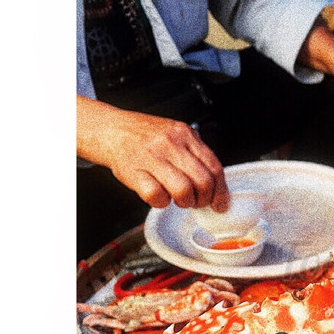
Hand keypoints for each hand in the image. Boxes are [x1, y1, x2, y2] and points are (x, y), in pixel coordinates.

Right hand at [77, 96, 229, 210]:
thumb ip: (196, 154)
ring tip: (179, 199)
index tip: (221, 203)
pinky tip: (160, 196)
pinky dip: (161, 202)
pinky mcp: (134, 172)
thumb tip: (216, 183)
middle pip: (202, 181)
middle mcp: (170, 143)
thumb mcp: (176, 135)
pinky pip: (156, 196)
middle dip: (204, 199)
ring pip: (183, 190)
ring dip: (185, 202)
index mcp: (185, 134)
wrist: (113, 130)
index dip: (221, 190)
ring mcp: (152, 157)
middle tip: (198, 202)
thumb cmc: (146, 137)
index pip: (214, 167)